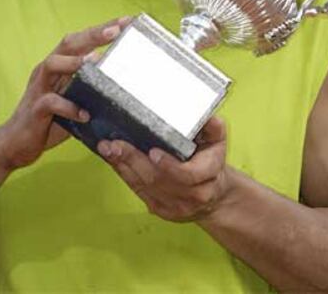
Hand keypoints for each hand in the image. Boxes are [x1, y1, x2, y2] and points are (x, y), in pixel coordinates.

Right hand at [0, 16, 130, 184]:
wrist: (18, 142)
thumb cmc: (52, 117)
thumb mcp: (75, 98)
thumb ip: (93, 87)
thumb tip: (126, 85)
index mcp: (60, 64)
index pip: (81, 39)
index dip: (102, 28)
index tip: (126, 21)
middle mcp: (48, 70)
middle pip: (69, 44)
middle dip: (93, 34)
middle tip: (116, 30)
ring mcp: (40, 87)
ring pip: (53, 64)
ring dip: (75, 61)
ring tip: (97, 60)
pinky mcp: (35, 108)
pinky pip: (50, 102)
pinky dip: (68, 106)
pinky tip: (85, 114)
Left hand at [98, 116, 230, 221]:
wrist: (215, 195)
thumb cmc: (212, 161)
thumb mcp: (219, 141)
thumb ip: (214, 128)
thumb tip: (208, 117)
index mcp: (209, 176)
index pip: (187, 174)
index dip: (169, 165)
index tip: (152, 152)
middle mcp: (192, 195)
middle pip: (159, 180)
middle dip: (134, 160)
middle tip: (115, 145)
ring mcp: (175, 206)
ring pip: (145, 186)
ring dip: (124, 166)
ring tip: (108, 149)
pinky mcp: (160, 210)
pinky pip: (139, 191)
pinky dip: (124, 174)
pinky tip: (113, 160)